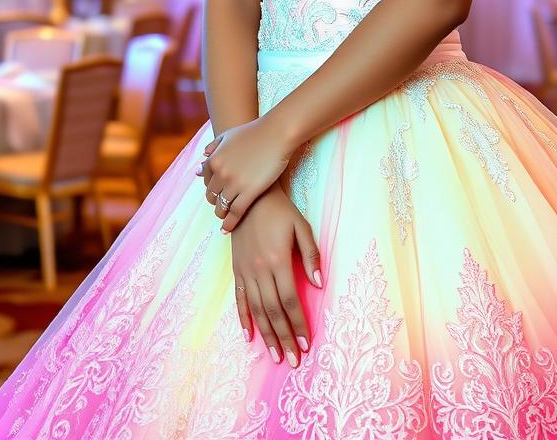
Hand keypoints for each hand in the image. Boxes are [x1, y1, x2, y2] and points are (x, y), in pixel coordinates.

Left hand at [197, 116, 292, 231]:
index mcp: (214, 159)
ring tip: (225, 218)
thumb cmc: (255, 132)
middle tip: (222, 205)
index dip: (211, 188)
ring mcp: (234, 184)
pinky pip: (235, 212)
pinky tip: (227, 229)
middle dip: (215, 201)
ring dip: (222, 213)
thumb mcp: (229, 135)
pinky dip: (230, 223)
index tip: (216, 193)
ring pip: (221, 206)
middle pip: (211, 196)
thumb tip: (204, 155)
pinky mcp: (249, 192)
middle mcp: (221, 173)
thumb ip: (214, 145)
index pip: (206, 181)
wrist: (276, 134)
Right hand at [229, 182, 322, 368]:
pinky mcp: (237, 269)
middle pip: (273, 311)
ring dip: (266, 335)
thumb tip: (319, 282)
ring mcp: (246, 271)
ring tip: (275, 355)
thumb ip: (311, 254)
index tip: (307, 343)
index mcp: (278, 260)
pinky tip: (249, 336)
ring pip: (256, 310)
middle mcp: (260, 270)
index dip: (299, 323)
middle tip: (293, 360)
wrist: (250, 197)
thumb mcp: (301, 227)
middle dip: (284, 338)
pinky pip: (240, 299)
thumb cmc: (280, 211)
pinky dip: (244, 318)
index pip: (290, 300)